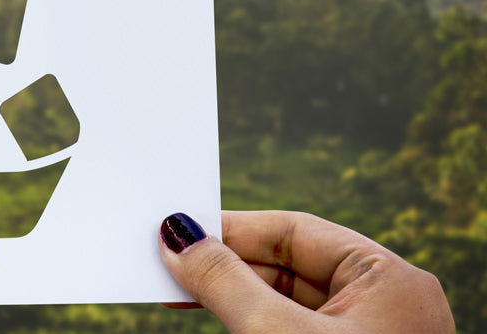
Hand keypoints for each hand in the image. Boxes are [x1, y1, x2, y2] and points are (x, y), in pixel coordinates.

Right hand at [159, 210, 453, 332]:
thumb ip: (224, 282)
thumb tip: (178, 236)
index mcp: (388, 279)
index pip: (293, 232)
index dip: (230, 230)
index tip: (174, 231)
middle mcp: (382, 305)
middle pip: (284, 266)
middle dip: (223, 266)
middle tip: (164, 266)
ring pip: (281, 303)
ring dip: (227, 297)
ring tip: (174, 295)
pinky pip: (286, 332)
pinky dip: (246, 324)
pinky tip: (208, 319)